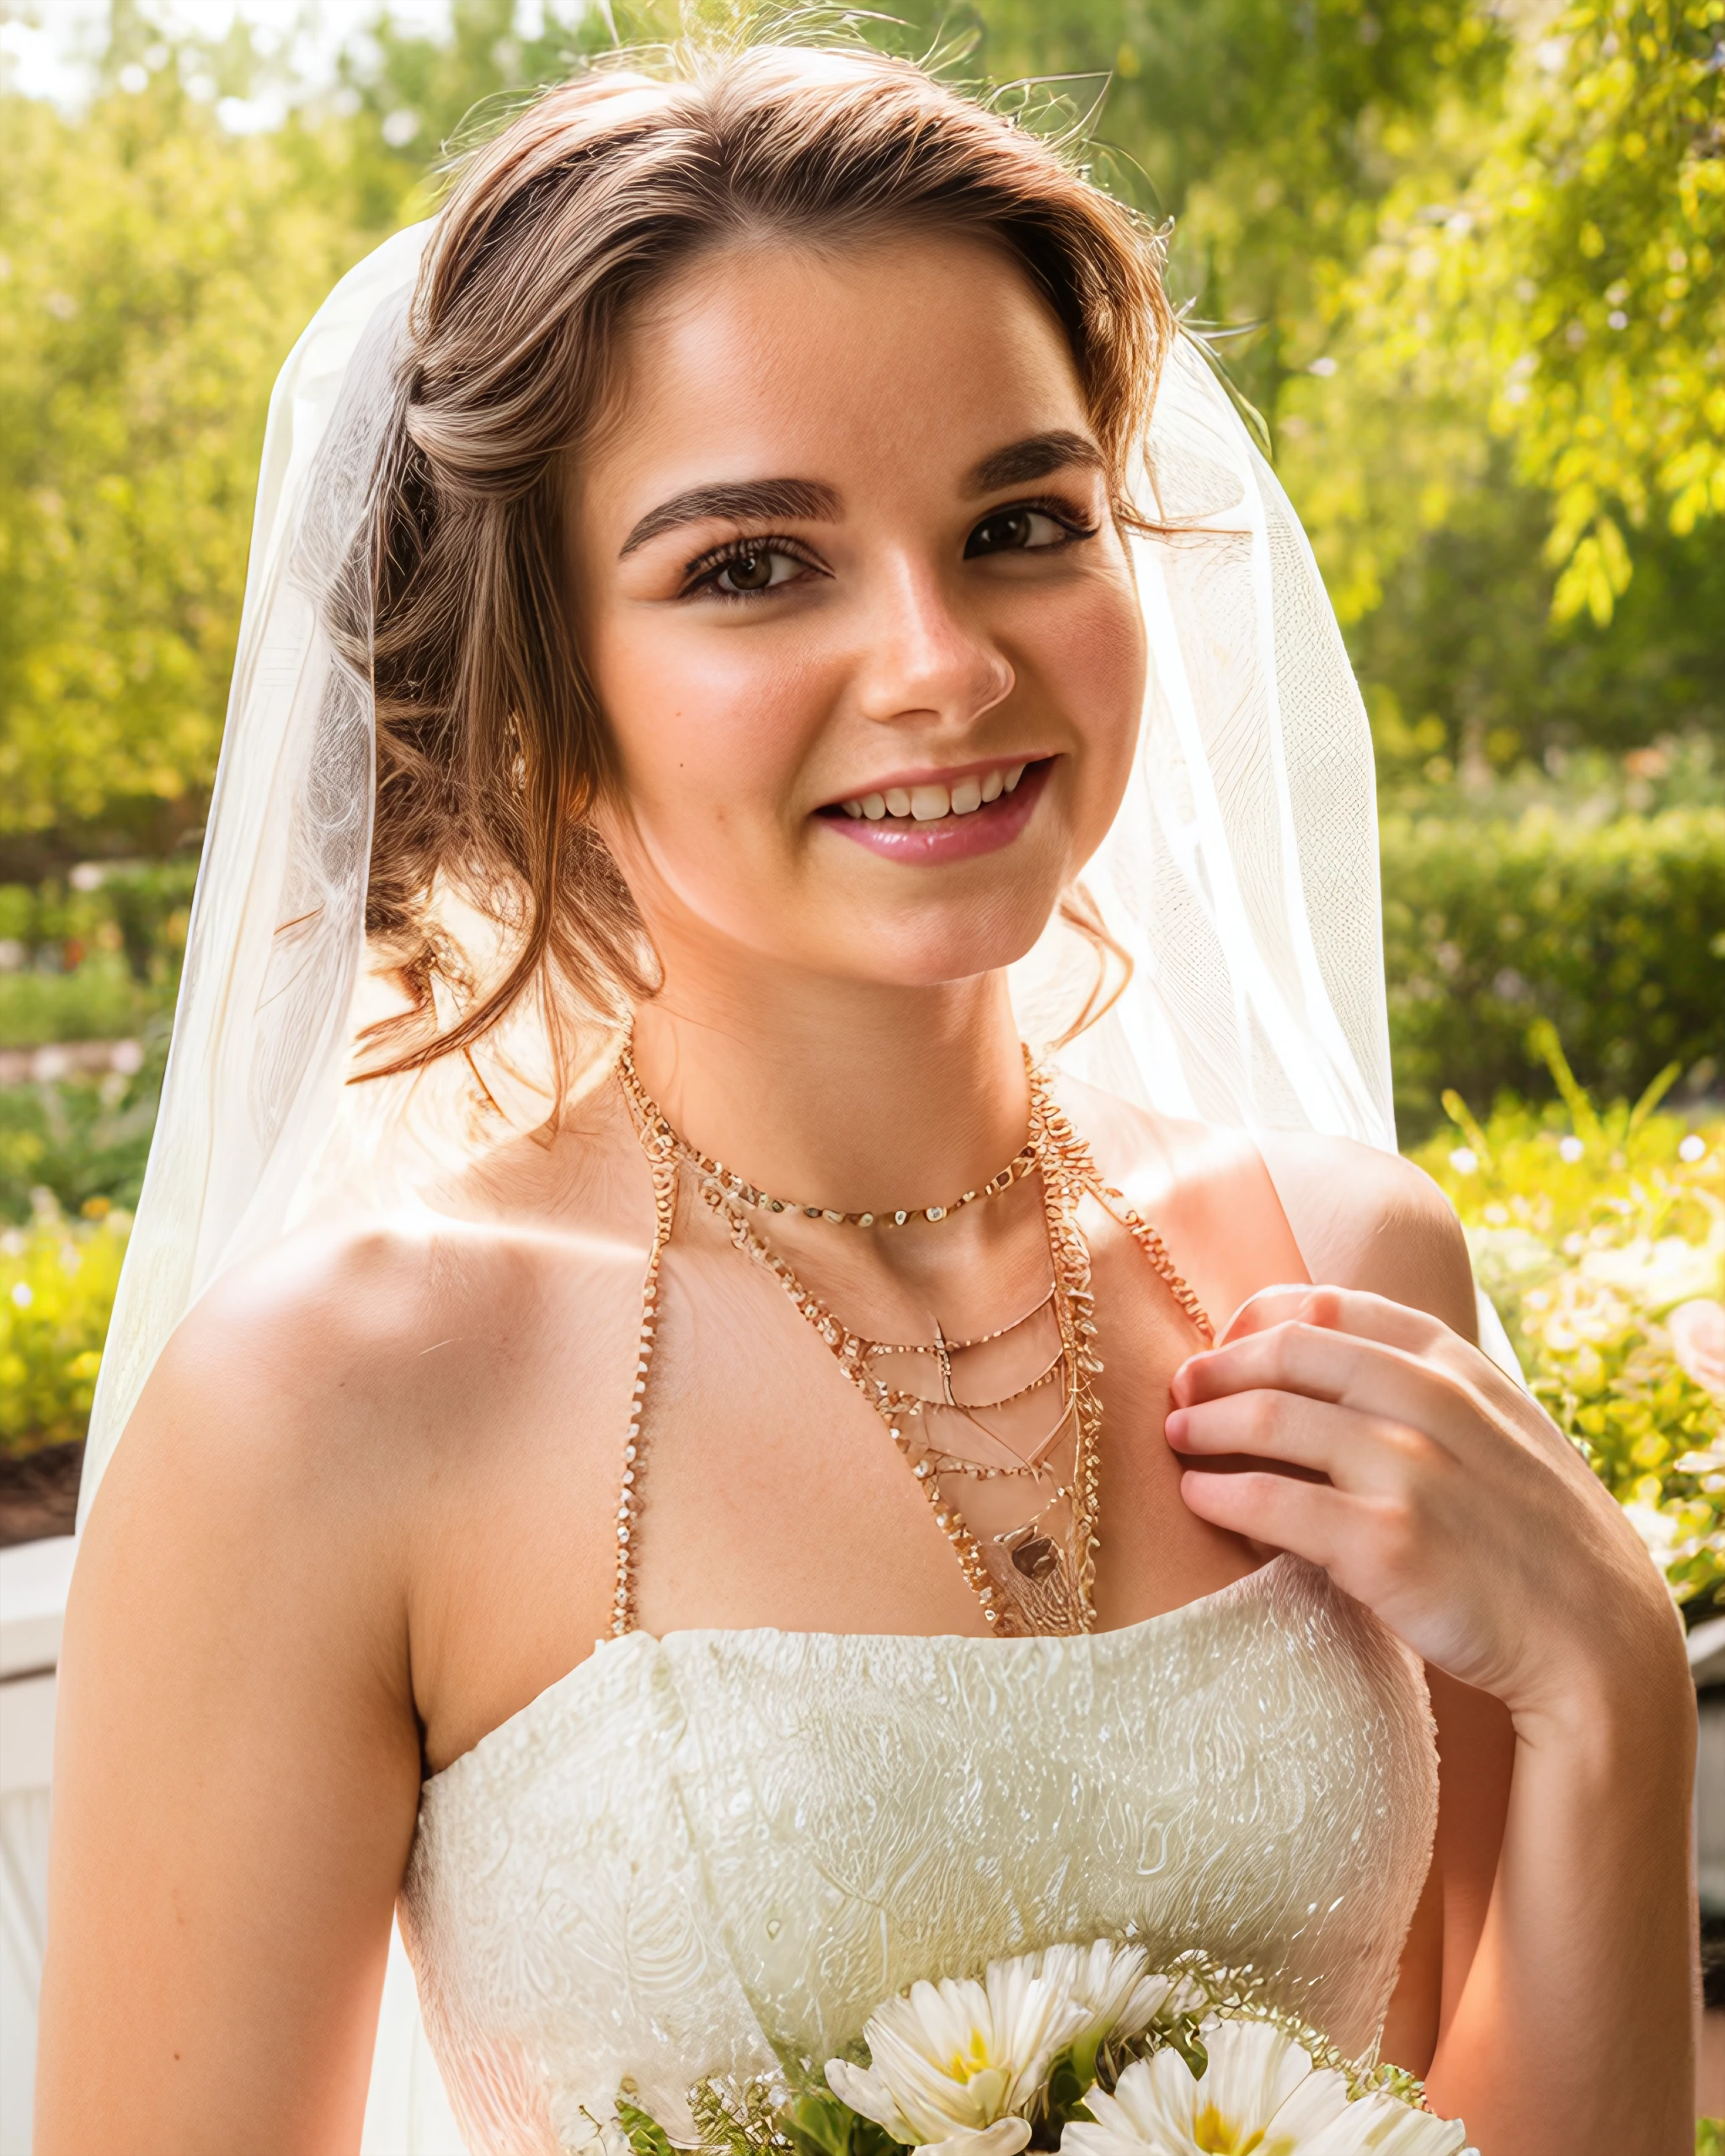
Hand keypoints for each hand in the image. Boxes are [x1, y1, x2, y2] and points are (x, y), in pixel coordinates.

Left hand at [1163, 1285, 1684, 1728]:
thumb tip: (1320, 1358)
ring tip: (1175, 1440)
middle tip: (1179, 1391)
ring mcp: (1409, 1468)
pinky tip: (1196, 1498)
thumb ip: (1425, 1385)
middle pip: (1285, 1352)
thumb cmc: (1533, 1534)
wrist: (1598, 1638)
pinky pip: (1270, 1502)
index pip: (1329, 1305)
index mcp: (1454, 1364)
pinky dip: (1218, 1493)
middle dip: (1217, 1367)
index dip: (1258, 1318)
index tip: (1225, 1342)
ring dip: (1203, 1426)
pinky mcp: (1386, 1543)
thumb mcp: (1499, 1427)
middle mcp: (1430, 1400)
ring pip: (1267, 1418)